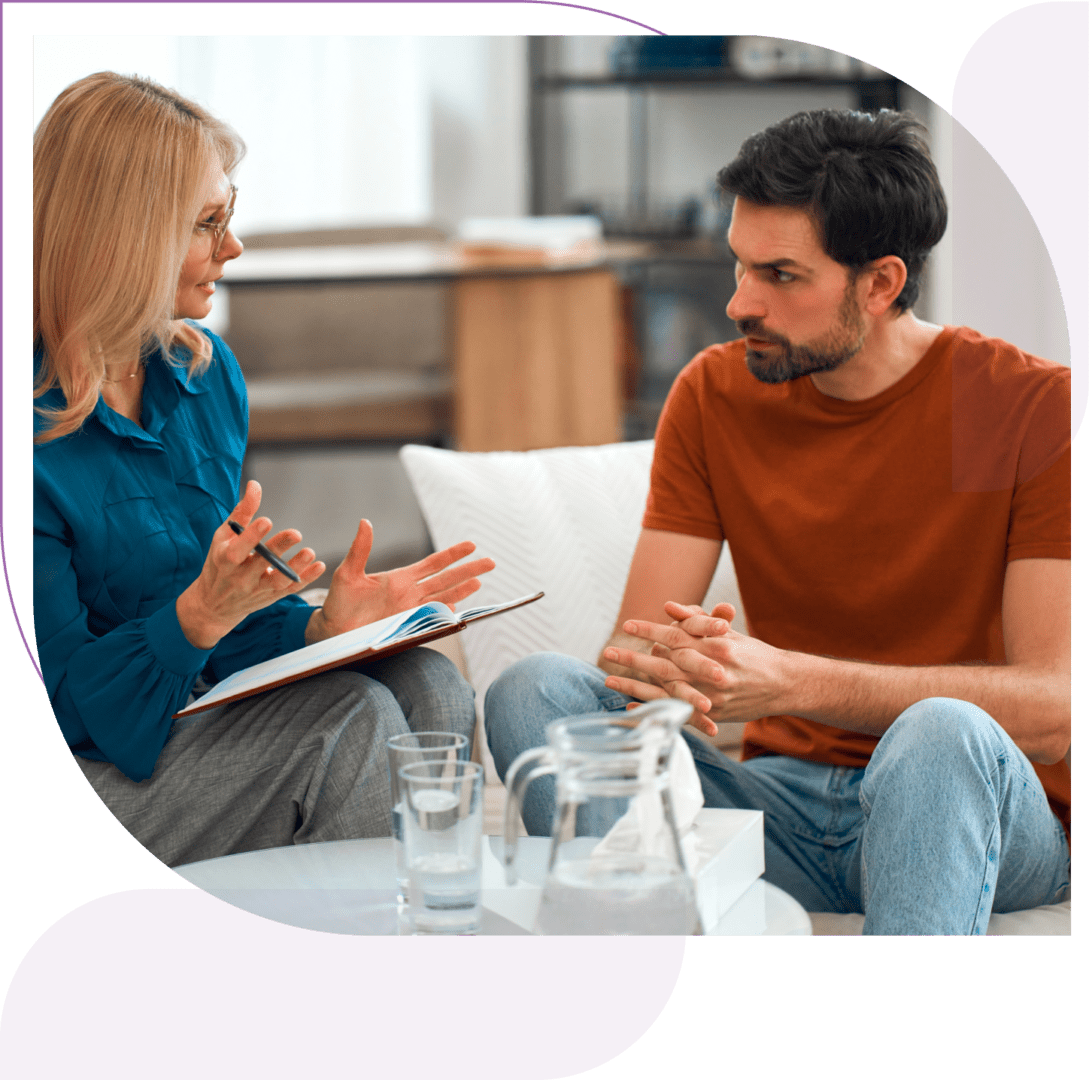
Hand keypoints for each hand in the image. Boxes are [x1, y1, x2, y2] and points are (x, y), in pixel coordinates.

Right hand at [177, 480, 324, 648]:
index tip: (267, 521)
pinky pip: (290, 589)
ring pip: (277, 581)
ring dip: (295, 567)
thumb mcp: (223, 537)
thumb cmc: (219, 563)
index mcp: (225, 559)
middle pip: (260, 563)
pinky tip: (319, 566)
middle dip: (278, 548)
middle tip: (296, 533)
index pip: (238, 550)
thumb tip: (255, 485)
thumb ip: (242, 512)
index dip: (251, 536)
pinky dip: (305, 579)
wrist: (214, 605)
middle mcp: (240, 577)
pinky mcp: (271, 597)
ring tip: (309, 552)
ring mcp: (257, 589)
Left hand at [307, 519, 495, 642]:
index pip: (433, 564)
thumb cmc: (338, 602)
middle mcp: (410, 594)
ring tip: (480, 582)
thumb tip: (365, 522)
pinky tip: (457, 609)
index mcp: (400, 578)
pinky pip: (431, 619)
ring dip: (462, 590)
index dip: (452, 555)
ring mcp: (410, 611)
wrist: (332, 631)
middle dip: (468, 570)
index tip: (471, 545)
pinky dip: (444, 614)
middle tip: (491, 562)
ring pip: (443, 598)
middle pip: (446, 579)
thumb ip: (360, 549)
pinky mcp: (406, 626)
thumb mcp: (348, 572)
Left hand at [602, 600, 784, 735]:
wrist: (786, 685)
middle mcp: (713, 670)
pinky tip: (632, 704)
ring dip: (635, 686)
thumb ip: (698, 621)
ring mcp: (713, 695)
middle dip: (633, 659)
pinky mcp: (714, 714)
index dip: (650, 631)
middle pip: (665, 664)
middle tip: (608, 652)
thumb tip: (670, 607)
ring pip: (666, 690)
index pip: (676, 636)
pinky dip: (654, 708)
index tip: (627, 626)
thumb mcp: (729, 633)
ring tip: (609, 681)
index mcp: (717, 646)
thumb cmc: (753, 654)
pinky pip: (677, 711)